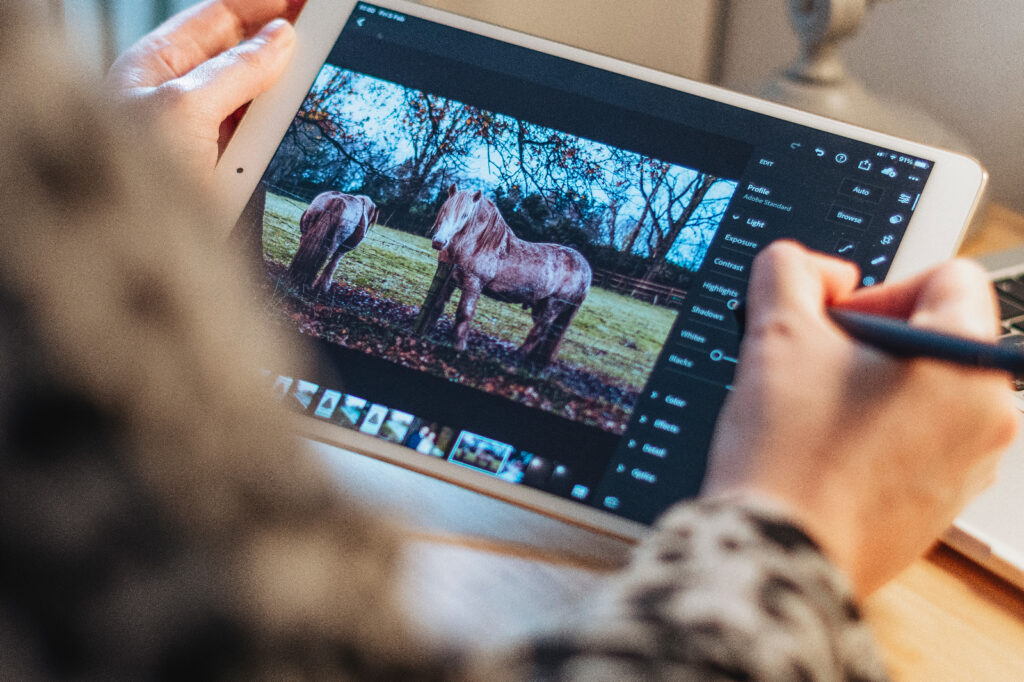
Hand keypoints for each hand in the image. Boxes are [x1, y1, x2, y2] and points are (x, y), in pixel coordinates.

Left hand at [106, 0, 305, 186]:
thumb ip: (235, 71)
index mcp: (156, 66)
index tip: (303, 3)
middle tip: (322, 36)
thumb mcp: (183, 108)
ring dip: (282, 99)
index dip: (261, 5)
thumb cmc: (122, 174)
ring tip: (313, 85)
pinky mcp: (219, 175)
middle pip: (242, 58)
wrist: (122, 251)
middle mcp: (178, 98)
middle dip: (280, 47)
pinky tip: (293, 133)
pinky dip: (279, 139)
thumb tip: (279, 40)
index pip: (218, 17)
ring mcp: (200, 138)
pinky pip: (259, 147)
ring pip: (256, 104)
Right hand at [702, 240, 1017, 596]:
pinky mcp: (943, 503)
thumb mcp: (776, 334)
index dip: (879, 290)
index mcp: (967, 362)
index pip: (948, 276)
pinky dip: (875, 434)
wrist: (776, 553)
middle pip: (934, 335)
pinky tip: (825, 453)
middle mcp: (989, 414)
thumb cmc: (787, 452)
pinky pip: (918, 442)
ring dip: (870, 388)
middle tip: (813, 370)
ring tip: (814, 416)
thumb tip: (811, 269)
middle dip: (869, 342)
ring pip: (923, 390)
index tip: (832, 326)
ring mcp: (971, 465)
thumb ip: (789, 271)